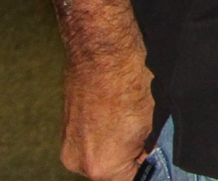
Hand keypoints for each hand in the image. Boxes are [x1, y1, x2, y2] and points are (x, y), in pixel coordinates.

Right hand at [60, 47, 153, 180]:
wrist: (102, 51)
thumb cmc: (130, 83)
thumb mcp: (153, 122)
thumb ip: (147, 150)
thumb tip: (147, 156)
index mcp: (102, 167)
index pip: (131, 180)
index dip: (146, 167)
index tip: (151, 153)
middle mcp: (78, 163)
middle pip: (111, 173)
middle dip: (130, 157)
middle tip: (144, 135)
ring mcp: (67, 146)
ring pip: (100, 156)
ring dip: (115, 145)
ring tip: (128, 120)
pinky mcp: (64, 130)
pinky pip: (88, 141)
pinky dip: (103, 133)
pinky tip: (115, 113)